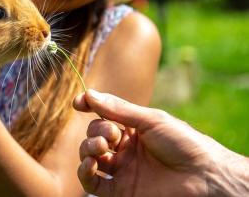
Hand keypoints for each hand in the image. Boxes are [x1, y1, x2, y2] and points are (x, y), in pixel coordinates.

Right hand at [73, 89, 241, 196]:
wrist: (203, 177)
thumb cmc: (183, 143)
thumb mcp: (150, 120)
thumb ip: (118, 109)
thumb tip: (90, 93)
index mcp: (133, 129)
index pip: (103, 115)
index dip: (89, 107)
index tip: (79, 103)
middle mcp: (125, 149)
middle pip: (94, 134)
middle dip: (96, 131)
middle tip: (112, 135)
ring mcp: (122, 170)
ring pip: (90, 156)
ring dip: (88, 148)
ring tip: (103, 147)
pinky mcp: (120, 190)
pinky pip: (92, 183)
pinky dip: (84, 173)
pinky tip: (90, 164)